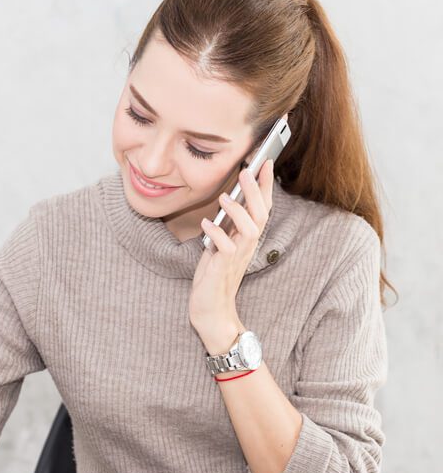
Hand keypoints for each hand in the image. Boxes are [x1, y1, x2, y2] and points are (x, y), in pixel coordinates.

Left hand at [190, 160, 274, 354]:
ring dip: (238, 212)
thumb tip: (228, 197)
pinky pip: (225, 249)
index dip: (265, 185)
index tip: (266, 161)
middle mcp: (246, 246)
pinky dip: (217, 234)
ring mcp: (236, 257)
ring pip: (249, 230)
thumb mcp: (220, 244)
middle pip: (260, 214)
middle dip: (255, 191)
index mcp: (247, 238)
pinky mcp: (223, 268)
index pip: (262, 207)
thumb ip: (226, 224)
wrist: (210, 310)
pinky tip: (207, 224)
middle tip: (248, 169)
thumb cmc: (213, 276)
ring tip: (225, 197)